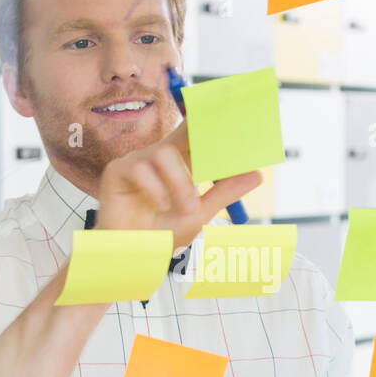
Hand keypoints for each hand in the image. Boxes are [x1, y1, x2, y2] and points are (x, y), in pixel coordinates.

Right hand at [93, 121, 261, 251]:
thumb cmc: (164, 234)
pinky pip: (140, 169)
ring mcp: (137, 162)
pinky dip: (156, 190)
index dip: (214, 125)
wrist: (136, 256)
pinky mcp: (117, 171)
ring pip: (164, 153)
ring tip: (186, 207)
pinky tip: (159, 206)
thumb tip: (257, 174)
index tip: (235, 120)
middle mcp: (158, 157)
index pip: (198, 135)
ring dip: (180, 182)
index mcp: (180, 163)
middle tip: (217, 133)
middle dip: (200, 129)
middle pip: (181, 130)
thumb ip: (225, 192)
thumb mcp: (201, 213)